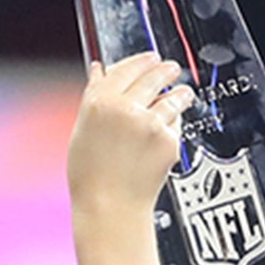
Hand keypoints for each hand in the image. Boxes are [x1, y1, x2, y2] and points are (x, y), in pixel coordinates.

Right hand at [67, 53, 197, 213]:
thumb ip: (94, 97)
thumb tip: (100, 72)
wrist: (110, 207)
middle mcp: (126, 108)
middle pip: (153, 76)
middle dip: (164, 70)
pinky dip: (174, 124)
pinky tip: (167, 130)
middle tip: (170, 68)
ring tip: (183, 92)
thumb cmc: (90, 176)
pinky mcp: (169, 140)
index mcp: (100, 102)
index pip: (125, 68)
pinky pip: (176, 124)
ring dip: (178, 92)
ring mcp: (151, 124)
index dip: (140, 60)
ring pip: (172, 97)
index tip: (150, 57)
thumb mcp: (82, 130)